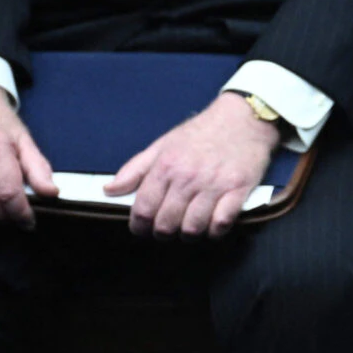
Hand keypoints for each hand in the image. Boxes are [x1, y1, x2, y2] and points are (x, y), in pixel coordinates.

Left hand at [106, 92, 276, 238]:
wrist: (244, 117)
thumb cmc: (201, 132)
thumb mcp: (163, 145)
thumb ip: (135, 169)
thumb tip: (109, 190)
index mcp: (166, 166)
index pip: (143, 210)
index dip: (138, 227)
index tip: (142, 229)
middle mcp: (188, 177)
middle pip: (166, 225)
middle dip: (163, 233)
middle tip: (167, 229)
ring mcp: (214, 185)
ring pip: (193, 228)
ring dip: (189, 234)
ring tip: (189, 228)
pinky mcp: (238, 189)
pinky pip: (221, 223)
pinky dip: (214, 230)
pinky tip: (212, 224)